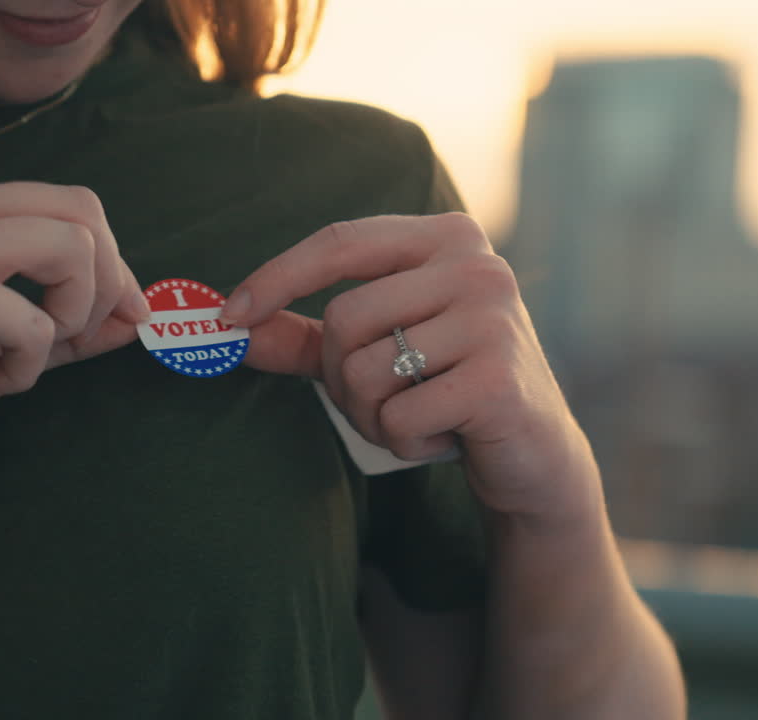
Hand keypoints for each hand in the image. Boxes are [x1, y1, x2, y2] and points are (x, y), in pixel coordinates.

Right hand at [0, 175, 148, 489]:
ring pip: (75, 247)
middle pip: (84, 210)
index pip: (70, 205)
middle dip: (109, 282)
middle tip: (77, 339)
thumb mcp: (3, 343)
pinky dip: (26, 367)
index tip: (121, 318)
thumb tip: (141, 315)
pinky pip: (39, 323)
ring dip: (71, 317)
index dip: (113, 265)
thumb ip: (68, 322)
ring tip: (22, 358)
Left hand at [223, 213, 597, 519]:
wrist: (533, 452)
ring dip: (371, 414)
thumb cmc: (442, 387)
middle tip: (382, 400)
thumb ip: (302, 337)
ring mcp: (494, 318)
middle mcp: (477, 265)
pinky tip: (445, 436)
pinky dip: (404, 440)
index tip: (228, 315)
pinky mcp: (499, 379)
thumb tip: (225, 329)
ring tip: (417, 415)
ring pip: (366, 370)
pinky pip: (399, 415)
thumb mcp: (369, 352)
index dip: (277, 277)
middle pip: (346, 317)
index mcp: (444, 238)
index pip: (340, 241)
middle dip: (342, 376)